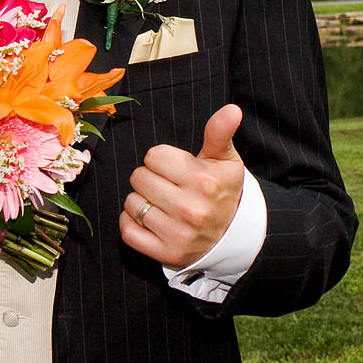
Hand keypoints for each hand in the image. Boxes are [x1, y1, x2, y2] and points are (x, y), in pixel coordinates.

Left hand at [119, 103, 244, 267]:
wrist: (235, 235)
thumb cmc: (223, 189)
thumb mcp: (224, 159)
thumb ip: (220, 132)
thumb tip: (232, 108)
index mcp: (204, 181)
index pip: (153, 156)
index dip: (161, 159)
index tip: (175, 168)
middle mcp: (191, 209)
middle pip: (139, 177)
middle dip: (150, 177)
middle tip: (168, 185)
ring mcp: (178, 234)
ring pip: (132, 203)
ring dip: (141, 200)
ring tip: (162, 203)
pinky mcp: (166, 254)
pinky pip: (127, 230)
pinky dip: (131, 223)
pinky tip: (150, 219)